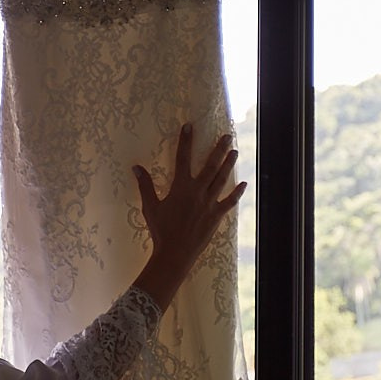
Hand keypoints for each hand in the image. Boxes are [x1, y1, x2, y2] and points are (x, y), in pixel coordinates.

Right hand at [131, 122, 245, 311]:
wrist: (175, 253)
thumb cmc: (161, 230)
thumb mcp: (150, 207)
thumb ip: (145, 185)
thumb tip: (136, 167)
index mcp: (180, 187)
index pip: (182, 158)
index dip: (186, 141)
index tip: (189, 126)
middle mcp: (197, 191)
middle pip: (210, 166)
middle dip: (218, 149)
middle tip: (227, 136)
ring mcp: (209, 203)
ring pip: (221, 180)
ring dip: (228, 165)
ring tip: (235, 152)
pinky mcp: (216, 216)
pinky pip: (229, 202)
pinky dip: (237, 193)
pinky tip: (244, 184)